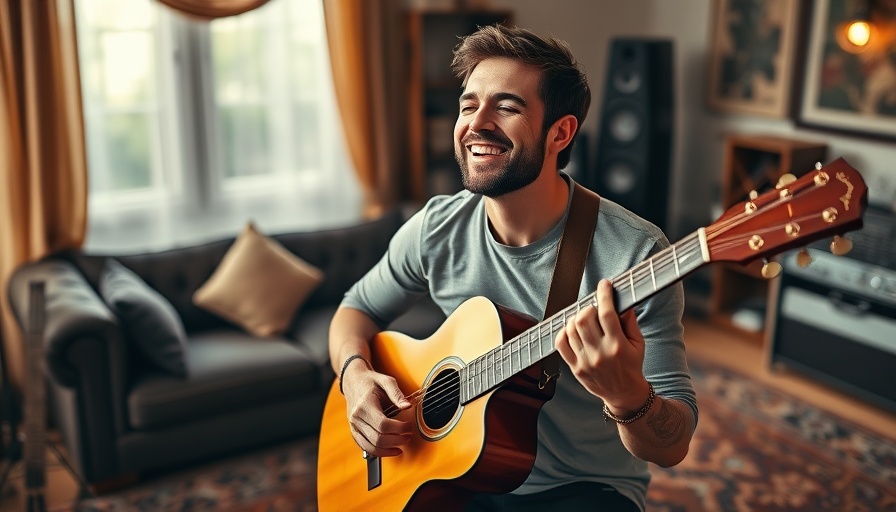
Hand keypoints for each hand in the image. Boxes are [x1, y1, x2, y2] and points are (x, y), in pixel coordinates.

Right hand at [341, 360, 413, 457]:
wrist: (353, 382)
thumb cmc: (371, 381)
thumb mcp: (386, 381)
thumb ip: (397, 393)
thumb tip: (407, 406)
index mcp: (364, 405)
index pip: (383, 424)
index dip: (399, 428)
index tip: (409, 426)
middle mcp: (356, 417)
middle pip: (378, 438)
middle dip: (397, 440)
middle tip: (408, 436)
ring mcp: (354, 426)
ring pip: (372, 446)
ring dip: (389, 449)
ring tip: (402, 444)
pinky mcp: (354, 432)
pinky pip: (366, 448)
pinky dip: (380, 452)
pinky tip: (391, 450)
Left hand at [554, 279, 649, 415]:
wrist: (624, 393)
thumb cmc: (632, 365)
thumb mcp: (638, 344)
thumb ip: (630, 322)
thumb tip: (622, 302)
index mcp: (618, 346)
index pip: (607, 314)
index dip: (604, 295)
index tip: (604, 285)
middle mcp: (600, 353)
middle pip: (584, 319)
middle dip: (588, 307)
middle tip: (593, 308)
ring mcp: (585, 361)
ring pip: (571, 329)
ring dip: (576, 318)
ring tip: (584, 319)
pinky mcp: (574, 368)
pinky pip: (561, 344)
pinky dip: (564, 332)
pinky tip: (572, 330)